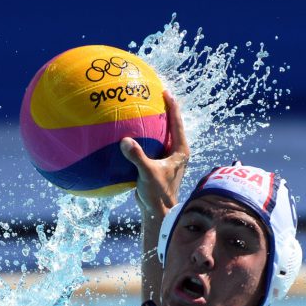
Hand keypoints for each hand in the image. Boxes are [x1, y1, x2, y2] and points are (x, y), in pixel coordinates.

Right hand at [120, 91, 190, 223]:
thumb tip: (124, 141)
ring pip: (161, 136)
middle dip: (164, 111)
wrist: (158, 213)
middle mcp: (176, 153)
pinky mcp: (158, 166)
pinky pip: (150, 147)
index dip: (172, 106)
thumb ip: (137, 157)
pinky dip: (142, 140)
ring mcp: (167, 159)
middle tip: (154, 95)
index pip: (177, 122)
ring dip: (153, 125)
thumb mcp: (148, 174)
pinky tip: (129, 135)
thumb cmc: (158, 194)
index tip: (165, 92)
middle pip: (171, 126)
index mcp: (180, 151)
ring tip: (142, 111)